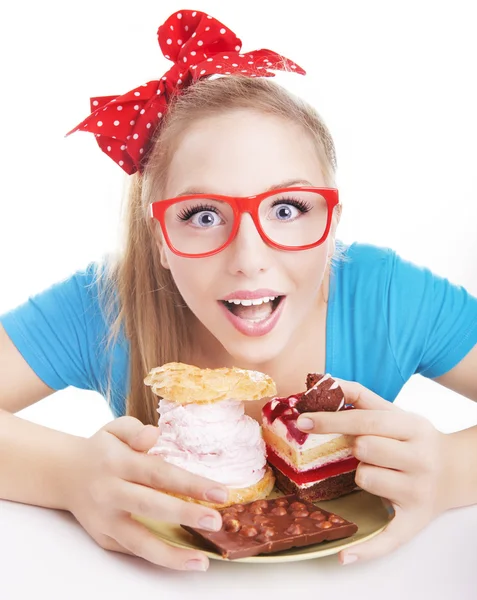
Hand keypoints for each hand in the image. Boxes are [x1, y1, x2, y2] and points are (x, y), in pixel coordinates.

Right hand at [67, 416, 228, 570]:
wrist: (64, 473)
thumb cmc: (101, 450)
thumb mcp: (115, 429)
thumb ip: (135, 430)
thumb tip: (154, 435)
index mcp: (117, 462)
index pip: (158, 473)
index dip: (190, 484)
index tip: (220, 492)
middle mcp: (109, 492)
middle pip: (151, 506)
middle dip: (186, 516)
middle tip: (216, 522)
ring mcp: (104, 519)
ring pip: (137, 541)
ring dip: (171, 554)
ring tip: (201, 561)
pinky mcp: (103, 537)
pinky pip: (132, 551)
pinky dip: (157, 558)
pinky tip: (183, 561)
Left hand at [296, 380, 447, 563]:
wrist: (459, 470)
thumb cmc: (416, 439)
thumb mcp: (396, 412)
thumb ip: (360, 396)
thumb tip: (325, 380)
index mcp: (413, 428)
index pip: (366, 422)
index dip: (331, 420)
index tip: (303, 420)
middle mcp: (420, 460)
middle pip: (364, 450)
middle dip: (356, 448)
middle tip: (366, 449)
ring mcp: (418, 493)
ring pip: (366, 479)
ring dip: (362, 475)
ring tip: (379, 472)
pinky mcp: (414, 522)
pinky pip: (387, 538)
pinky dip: (365, 549)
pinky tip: (343, 554)